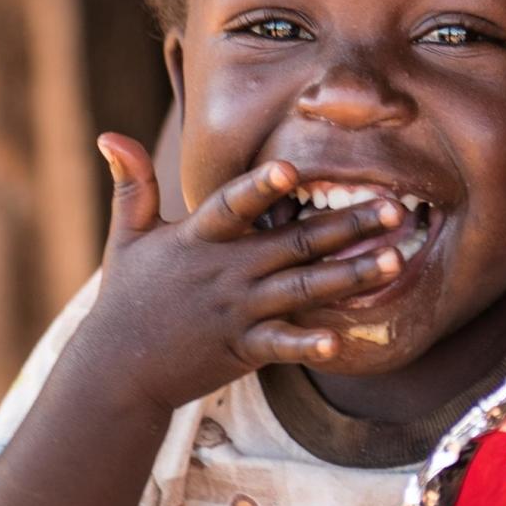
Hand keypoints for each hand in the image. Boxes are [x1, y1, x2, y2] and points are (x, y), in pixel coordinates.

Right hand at [87, 133, 404, 409]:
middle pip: (293, 243)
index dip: (260, 187)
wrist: (117, 371)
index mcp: (199, 239)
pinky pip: (283, 346)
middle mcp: (225, 272)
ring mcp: (237, 312)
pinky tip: (340, 339)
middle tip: (396, 207)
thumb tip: (110, 134)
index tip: (292, 167)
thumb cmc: (128, 297)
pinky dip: (309, 344)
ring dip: (352, 275)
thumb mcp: (126, 236)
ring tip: (394, 260)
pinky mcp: (244, 349)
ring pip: (304, 289)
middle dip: (347, 225)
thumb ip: (131, 184)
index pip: (232, 206)